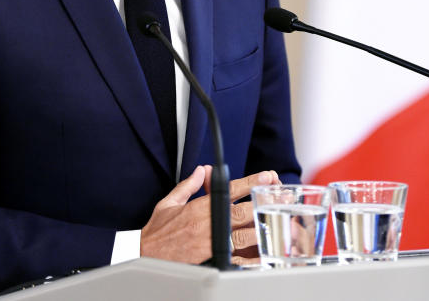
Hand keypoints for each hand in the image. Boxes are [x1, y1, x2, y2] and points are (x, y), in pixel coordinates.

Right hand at [139, 166, 280, 264]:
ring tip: (280, 217)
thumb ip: (189, 185)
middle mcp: (208, 223)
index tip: (267, 176)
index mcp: (200, 207)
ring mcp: (212, 241)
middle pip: (244, 209)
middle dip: (264, 201)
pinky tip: (266, 247)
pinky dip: (253, 252)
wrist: (147, 255)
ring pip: (245, 232)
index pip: (231, 190)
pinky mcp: (213, 257)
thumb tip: (201, 171)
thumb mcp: (169, 202)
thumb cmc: (157, 231)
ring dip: (263, 224)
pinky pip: (238, 255)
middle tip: (282, 195)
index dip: (251, 182)